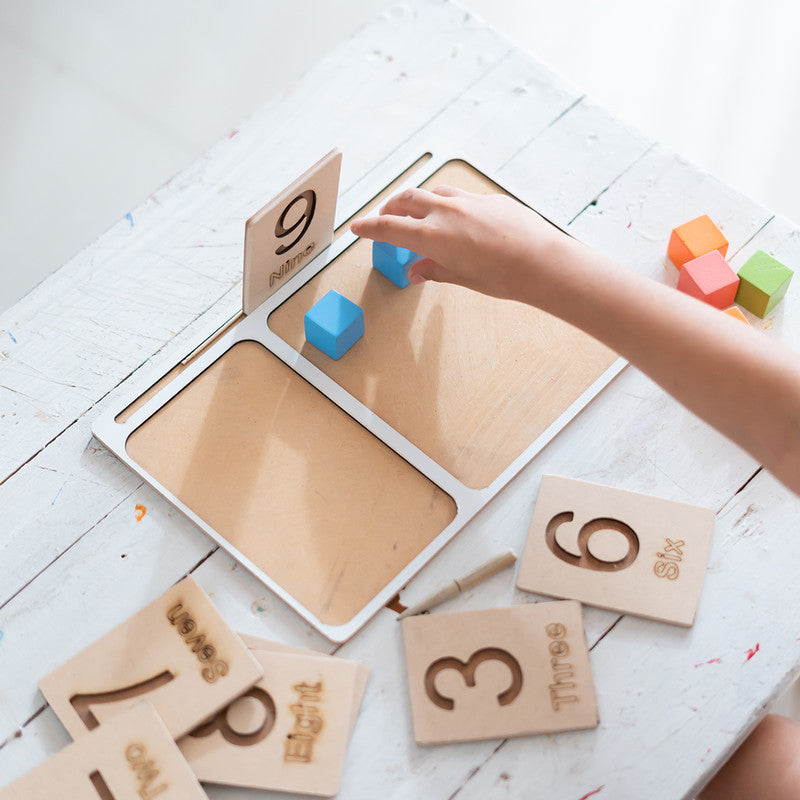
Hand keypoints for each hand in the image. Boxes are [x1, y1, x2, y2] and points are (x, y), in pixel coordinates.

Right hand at [350, 186, 571, 304]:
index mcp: (434, 236)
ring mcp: (468, 201)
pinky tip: (455, 218)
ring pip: (432, 192)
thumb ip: (435, 270)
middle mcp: (447, 212)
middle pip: (405, 200)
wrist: (543, 262)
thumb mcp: (463, 278)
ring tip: (418, 214)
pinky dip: (447, 203)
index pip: (390, 228)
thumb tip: (418, 271)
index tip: (357, 228)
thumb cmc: (506, 276)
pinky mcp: (488, 198)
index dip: (369, 228)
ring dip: (418, 201)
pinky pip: (459, 195)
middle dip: (390, 207)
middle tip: (385, 217)